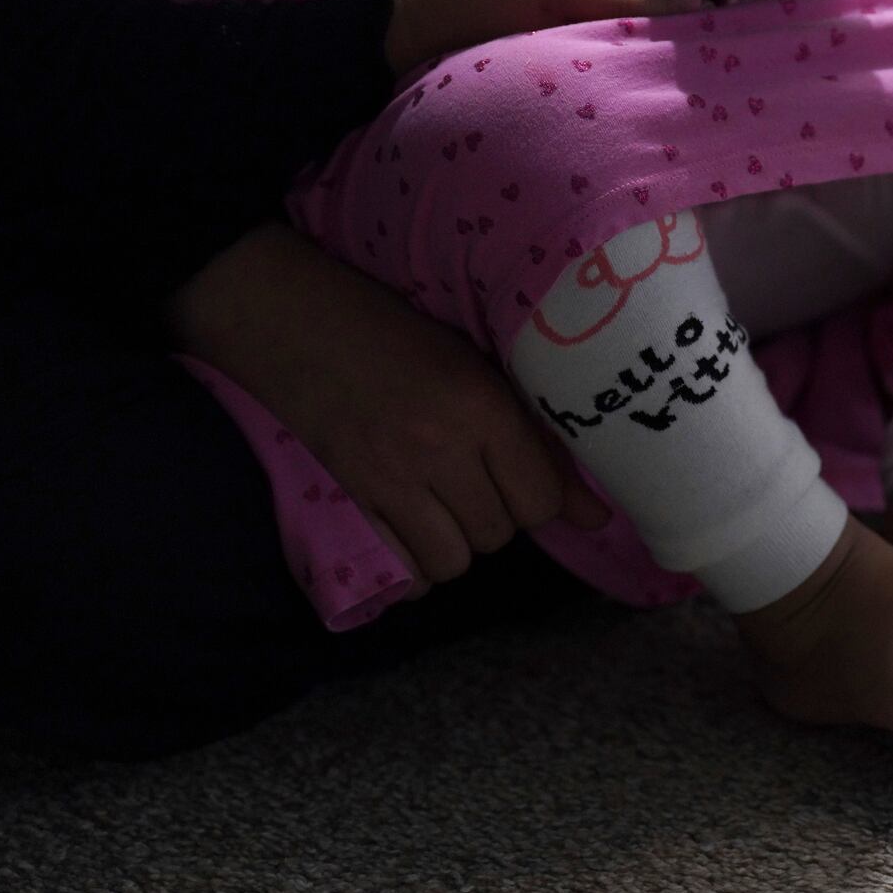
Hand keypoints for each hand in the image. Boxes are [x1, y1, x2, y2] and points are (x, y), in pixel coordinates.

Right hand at [166, 224, 611, 595]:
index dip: (542, 498)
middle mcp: (440, 447)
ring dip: (458, 542)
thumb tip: (596, 518)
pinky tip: (414, 532)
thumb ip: (538, 441)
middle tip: (479, 480)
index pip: (541, 498)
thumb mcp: (476, 367)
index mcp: (481, 405)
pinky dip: (416, 565)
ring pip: (455, 560)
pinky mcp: (351, 499)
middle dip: (498, 516)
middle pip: (499, 532)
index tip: (526, 479)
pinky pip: (405, 571)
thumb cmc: (398, 333)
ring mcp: (390, 479)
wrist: (296, 322)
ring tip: (446, 506)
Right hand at [384, 0, 702, 73]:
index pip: (620, 4)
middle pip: (634, 31)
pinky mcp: (552, 61)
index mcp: (553, 1)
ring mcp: (560, 53)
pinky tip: (663, 47)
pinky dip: (634, 48)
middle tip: (732, 18)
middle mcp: (563, 33)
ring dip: (663, 41)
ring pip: (621, 47)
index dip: (663, 6)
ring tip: (713, 33)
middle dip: (679, 26)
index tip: (701, 5)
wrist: (408, 39)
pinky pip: (601, 55)